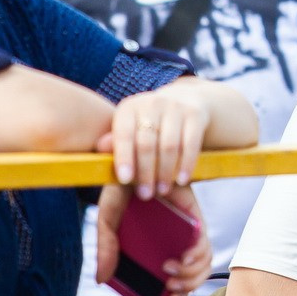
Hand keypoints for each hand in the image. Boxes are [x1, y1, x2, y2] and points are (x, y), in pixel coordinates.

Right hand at [94, 181, 210, 295]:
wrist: (136, 160)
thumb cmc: (121, 189)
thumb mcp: (108, 220)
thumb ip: (106, 248)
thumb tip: (101, 279)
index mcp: (153, 248)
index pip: (171, 278)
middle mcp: (172, 243)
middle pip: (189, 275)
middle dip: (184, 289)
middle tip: (168, 288)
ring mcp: (185, 232)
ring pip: (200, 263)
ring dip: (190, 276)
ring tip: (170, 274)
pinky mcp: (195, 219)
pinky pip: (204, 244)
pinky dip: (197, 256)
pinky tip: (183, 259)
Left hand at [104, 77, 222, 199]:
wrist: (184, 100)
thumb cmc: (149, 125)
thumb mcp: (130, 129)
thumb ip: (116, 142)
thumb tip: (101, 148)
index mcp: (128, 108)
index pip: (124, 134)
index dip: (124, 157)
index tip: (125, 180)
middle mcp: (151, 104)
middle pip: (147, 143)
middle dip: (145, 172)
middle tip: (145, 195)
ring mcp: (175, 107)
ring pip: (169, 146)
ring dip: (165, 172)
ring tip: (162, 191)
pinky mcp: (195, 114)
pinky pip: (191, 144)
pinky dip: (186, 164)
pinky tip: (182, 180)